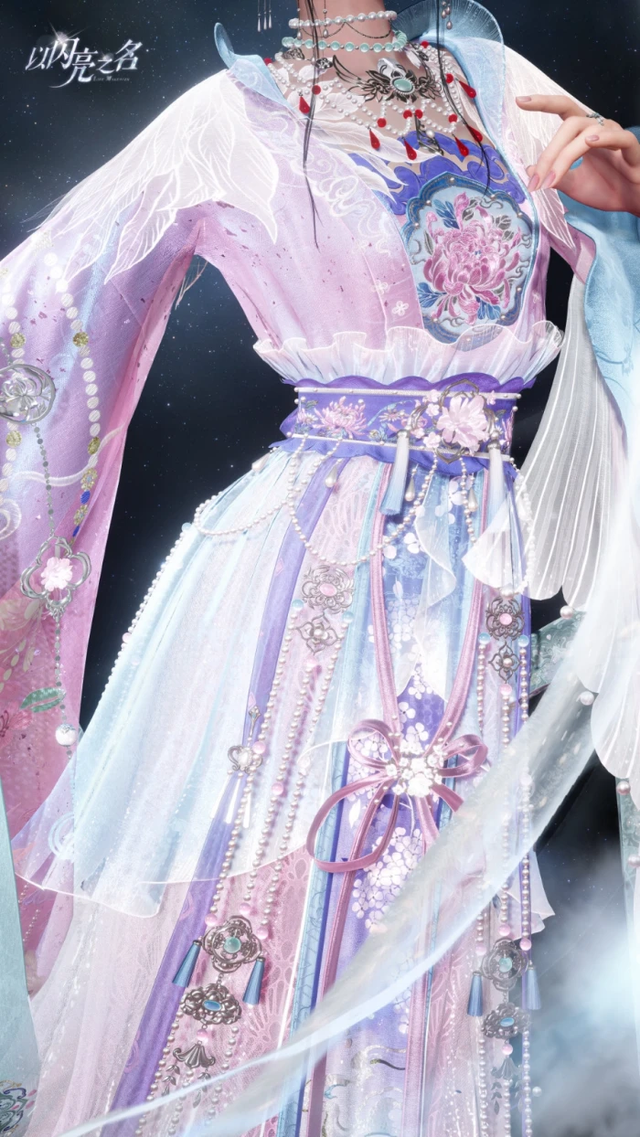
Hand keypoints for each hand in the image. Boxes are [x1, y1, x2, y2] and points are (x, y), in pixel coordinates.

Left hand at [516, 94, 639, 215]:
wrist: (633, 201)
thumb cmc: (607, 188)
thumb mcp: (574, 185)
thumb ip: (554, 176)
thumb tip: (529, 169)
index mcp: (583, 133)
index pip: (563, 109)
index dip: (544, 103)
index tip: (520, 101)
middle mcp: (598, 129)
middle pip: (569, 124)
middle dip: (549, 152)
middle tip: (535, 181)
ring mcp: (615, 136)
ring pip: (587, 132)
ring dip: (565, 156)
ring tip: (552, 180)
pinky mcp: (632, 148)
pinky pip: (620, 137)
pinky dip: (606, 137)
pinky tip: (591, 141)